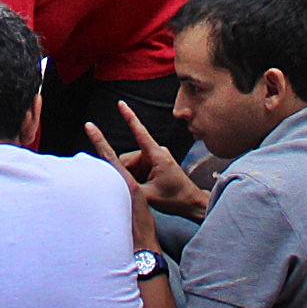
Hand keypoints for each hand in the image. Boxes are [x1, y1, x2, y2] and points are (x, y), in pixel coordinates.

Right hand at [86, 106, 211, 221]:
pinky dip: (136, 177)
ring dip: (132, 176)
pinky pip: (138, 167)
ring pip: (131, 164)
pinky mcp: (156, 164)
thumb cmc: (174, 199)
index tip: (121, 103)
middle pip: (128, 158)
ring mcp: (156, 158)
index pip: (140, 132)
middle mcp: (156, 152)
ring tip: (144, 190)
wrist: (192, 204)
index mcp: (156, 156)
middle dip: (126, 172)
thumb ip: (129, 185)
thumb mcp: (148, 195)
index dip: (129, 117)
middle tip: (136, 188)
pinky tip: (145, 187)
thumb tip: (114, 177)